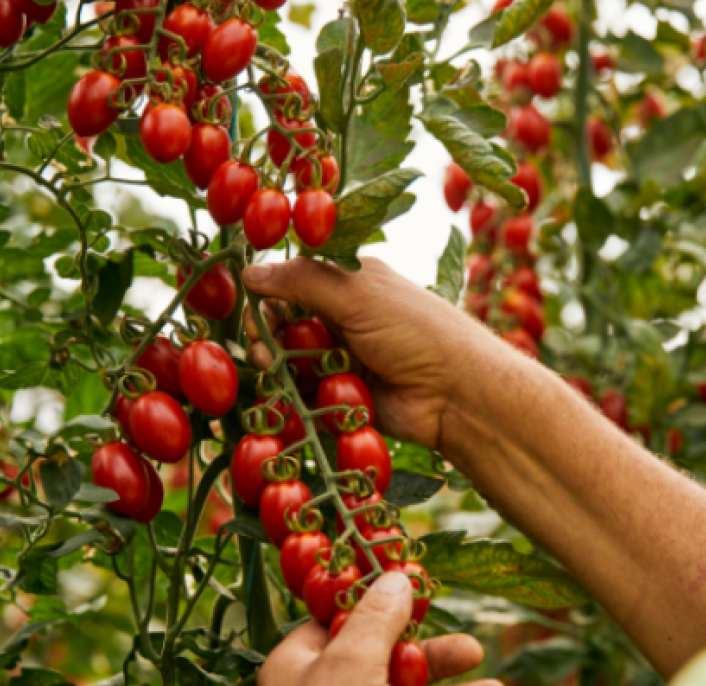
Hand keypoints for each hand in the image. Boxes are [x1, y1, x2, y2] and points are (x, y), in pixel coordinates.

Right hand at [242, 256, 502, 450]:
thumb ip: (302, 282)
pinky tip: (285, 392)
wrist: (457, 393)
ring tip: (273, 368)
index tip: (249, 303)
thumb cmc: (415, 330)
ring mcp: (344, 357)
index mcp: (352, 283)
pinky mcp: (344, 395)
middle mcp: (345, 318)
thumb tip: (250, 271)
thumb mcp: (359, 295)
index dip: (268, 291)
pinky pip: (306, 392)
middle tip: (261, 345)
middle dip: (267, 332)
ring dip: (277, 363)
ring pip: (292, 359)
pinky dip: (293, 392)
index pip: (294, 280)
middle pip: (287, 322)